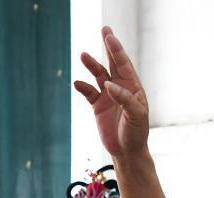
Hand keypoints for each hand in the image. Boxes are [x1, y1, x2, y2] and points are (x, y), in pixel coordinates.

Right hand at [74, 27, 149, 159]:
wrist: (127, 151)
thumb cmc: (136, 133)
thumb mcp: (136, 116)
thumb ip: (125, 99)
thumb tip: (109, 84)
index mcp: (133, 87)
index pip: (124, 65)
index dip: (117, 50)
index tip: (109, 37)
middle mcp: (120, 88)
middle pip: (113, 63)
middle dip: (109, 47)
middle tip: (104, 29)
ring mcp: (108, 96)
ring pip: (99, 75)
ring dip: (92, 65)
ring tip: (83, 55)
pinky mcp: (98, 106)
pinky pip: (88, 93)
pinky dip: (82, 87)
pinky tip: (77, 83)